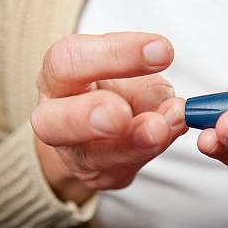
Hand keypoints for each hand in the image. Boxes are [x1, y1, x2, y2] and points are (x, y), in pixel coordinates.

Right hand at [31, 32, 186, 203]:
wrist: (103, 129)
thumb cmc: (116, 90)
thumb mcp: (133, 75)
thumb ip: (149, 88)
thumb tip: (175, 109)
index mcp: (57, 75)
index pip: (70, 59)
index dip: (115, 53)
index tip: (162, 51)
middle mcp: (52, 116)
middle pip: (52, 121)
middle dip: (86, 117)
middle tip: (121, 113)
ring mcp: (72, 154)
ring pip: (91, 156)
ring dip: (131, 142)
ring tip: (159, 129)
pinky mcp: (97, 177)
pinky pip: (121, 169)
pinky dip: (148, 151)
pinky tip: (167, 136)